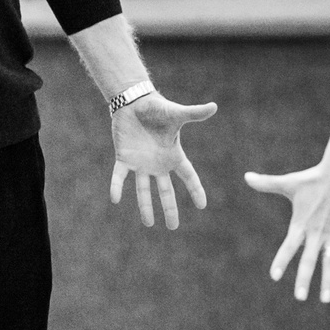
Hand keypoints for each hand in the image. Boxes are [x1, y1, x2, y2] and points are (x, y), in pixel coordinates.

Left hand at [109, 94, 217, 228]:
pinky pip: (119, 176)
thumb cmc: (157, 107)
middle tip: (173, 227)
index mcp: (173, 155)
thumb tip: (214, 106)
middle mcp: (157, 163)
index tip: (202, 205)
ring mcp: (140, 163)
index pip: (188, 175)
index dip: (195, 190)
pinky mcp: (123, 158)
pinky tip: (115, 199)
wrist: (133, 101)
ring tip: (149, 224)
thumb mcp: (177, 113)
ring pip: (143, 190)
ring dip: (145, 206)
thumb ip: (194, 113)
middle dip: (170, 209)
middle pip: (165, 191)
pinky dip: (116, 186)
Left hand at [242, 163, 329, 301]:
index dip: (281, 261)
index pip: (288, 247)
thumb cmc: (311, 180)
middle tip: (300, 297)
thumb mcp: (288, 183)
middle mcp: (317, 234)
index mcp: (300, 224)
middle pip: (309, 260)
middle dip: (304, 279)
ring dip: (328, 281)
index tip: (274, 276)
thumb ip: (266, 183)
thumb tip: (246, 176)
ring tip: (325, 299)